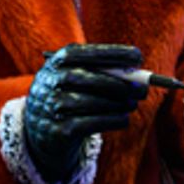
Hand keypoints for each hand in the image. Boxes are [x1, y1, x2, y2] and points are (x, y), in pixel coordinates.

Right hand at [23, 44, 148, 181]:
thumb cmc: (70, 95)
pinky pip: (90, 124)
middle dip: (119, 82)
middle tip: (142, 88)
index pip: (83, 52)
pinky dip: (112, 120)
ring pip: (90, 102)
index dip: (111, 53)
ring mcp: (51, 107)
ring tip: (133, 104)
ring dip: (118, 103)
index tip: (137, 56)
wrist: (40, 129)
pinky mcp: (58, 131)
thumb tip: (139, 76)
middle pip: (86, 77)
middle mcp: (49, 82)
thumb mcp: (78, 78)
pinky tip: (124, 118)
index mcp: (56, 62)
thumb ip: (104, 72)